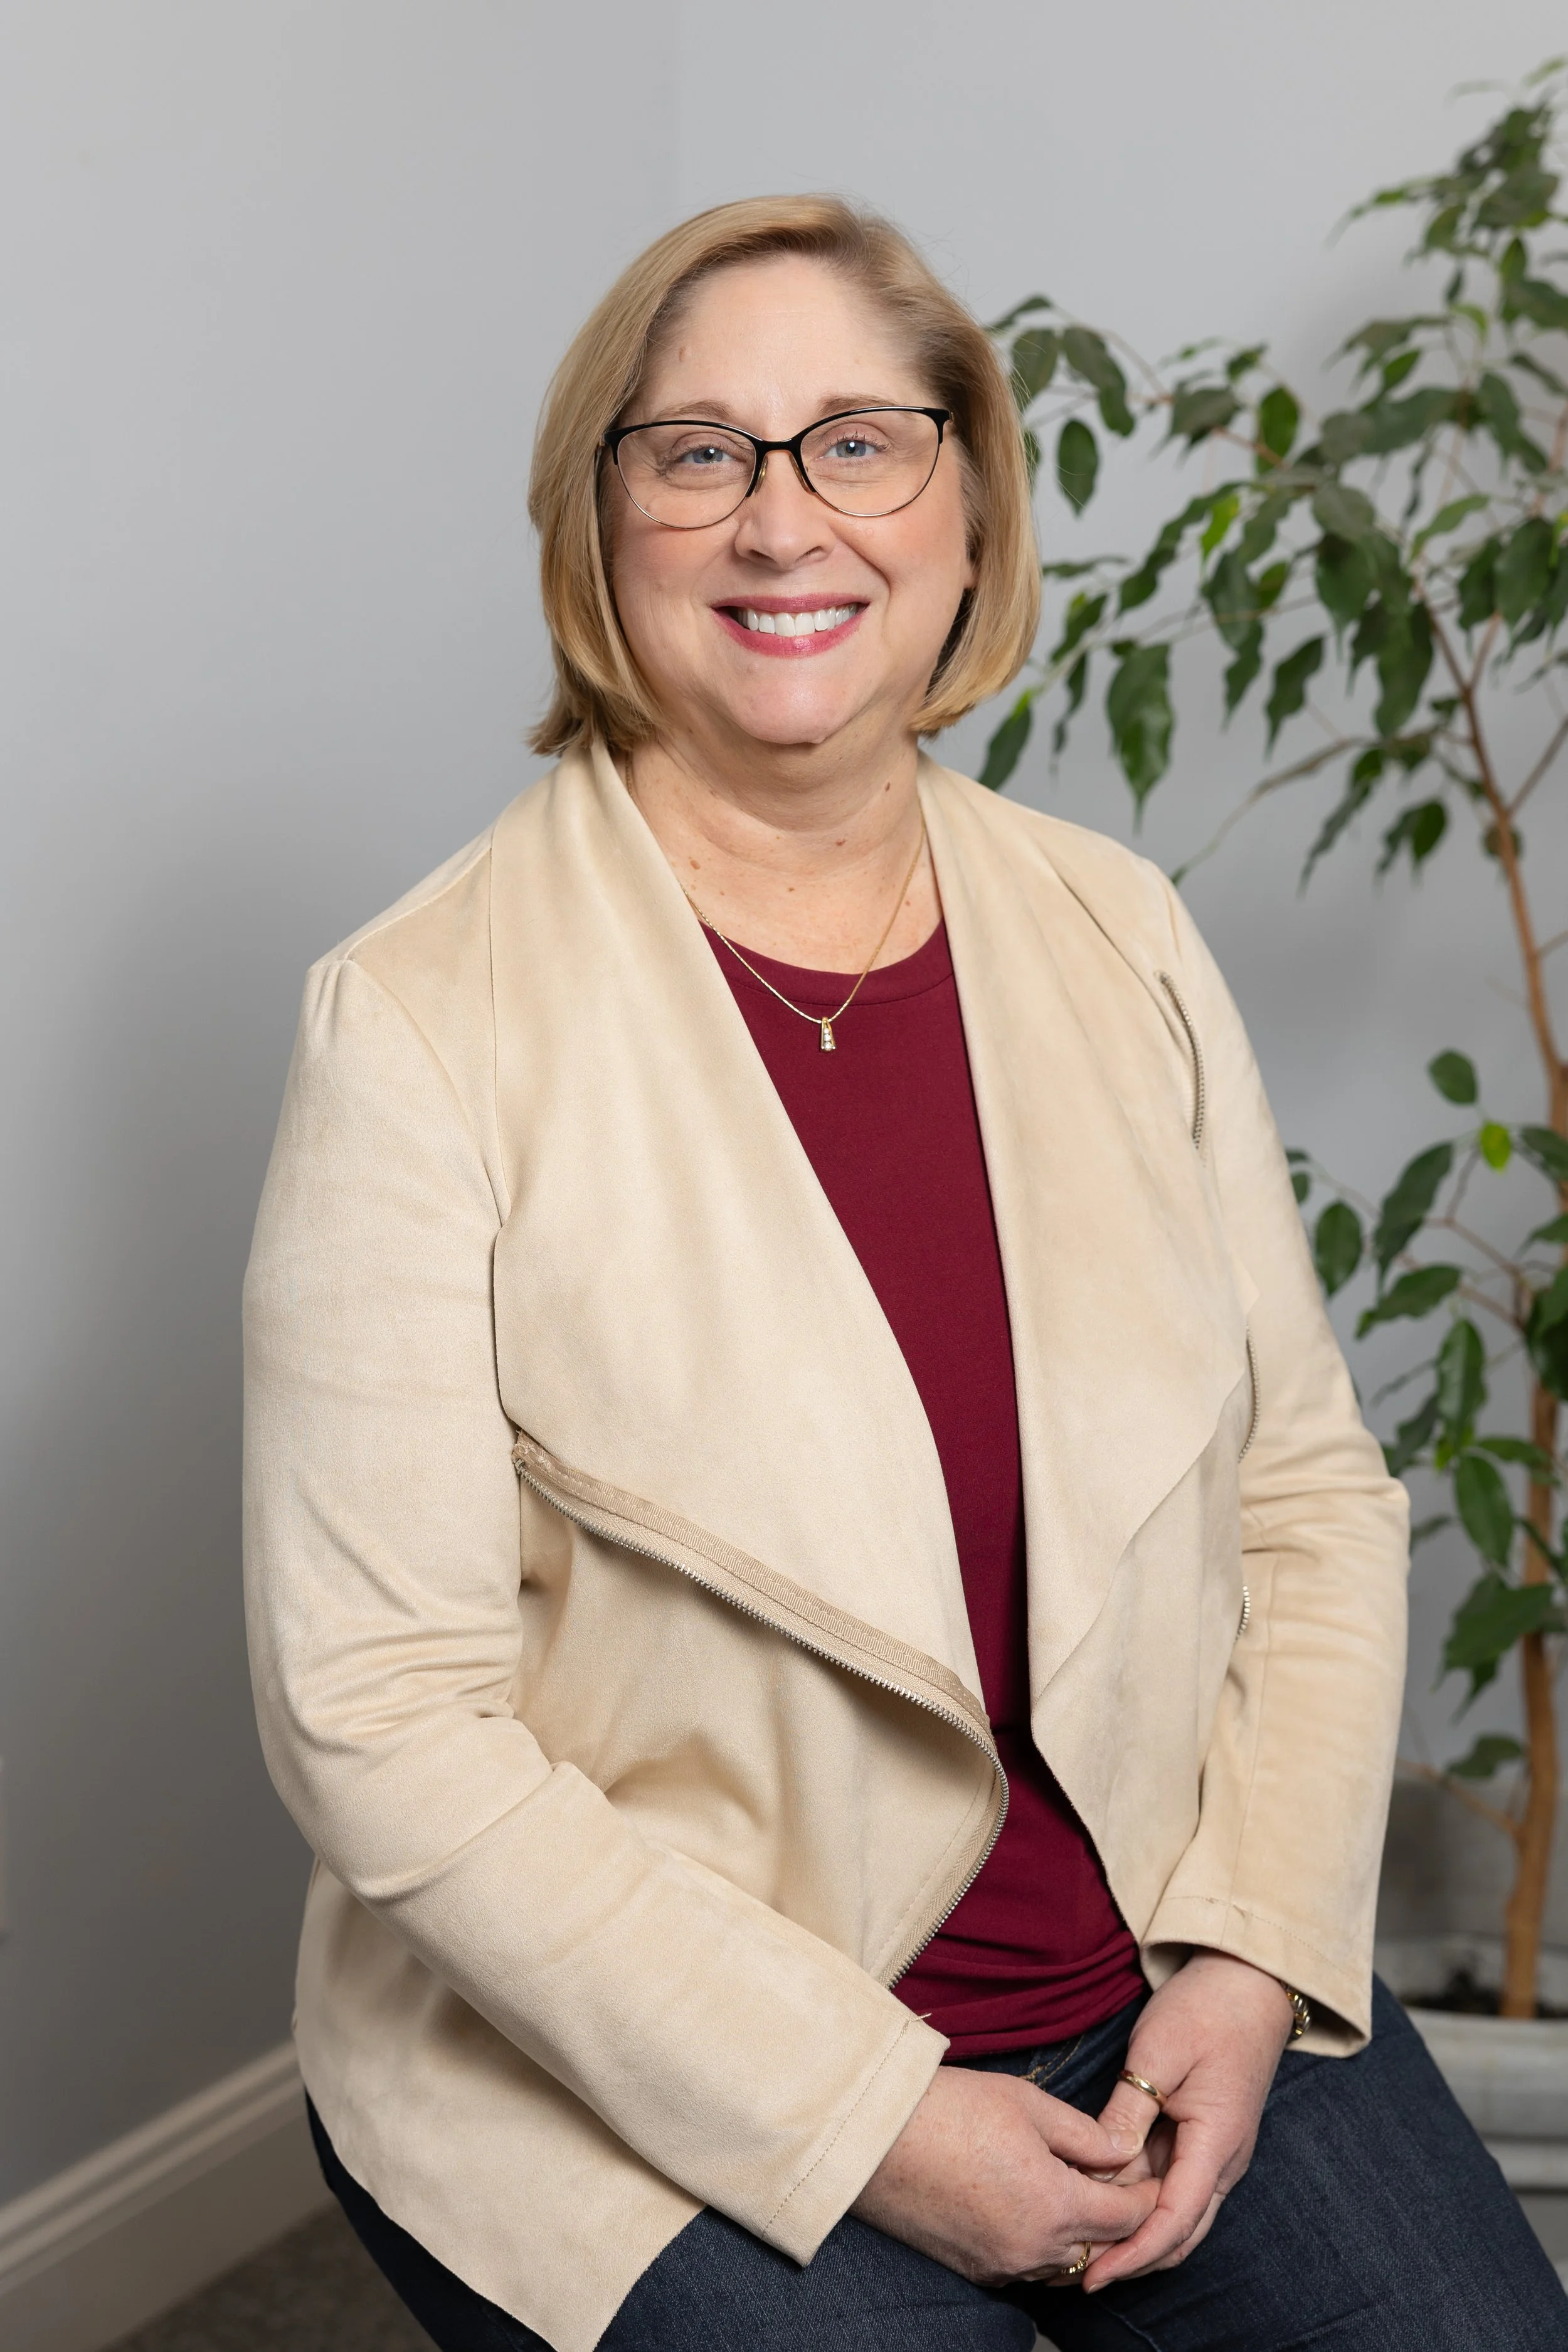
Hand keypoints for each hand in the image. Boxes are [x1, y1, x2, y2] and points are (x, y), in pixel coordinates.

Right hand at [851, 2062, 1160, 2284]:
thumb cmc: (948, 2109)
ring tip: (1077, 2190)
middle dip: (1118, 2217)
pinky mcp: (973, 2270)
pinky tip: (1033, 2206)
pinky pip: (1028, 2266)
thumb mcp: (1028, 2104)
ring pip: (1066, 2263)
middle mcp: (1033, 2249)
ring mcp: (1000, 2266)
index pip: (1129, 2216)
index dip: (1147, 2193)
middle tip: (1120, 2179)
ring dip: (1081, 2235)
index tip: (1151, 2171)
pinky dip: (1043, 2243)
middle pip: (1103, 2247)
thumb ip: (1086, 2135)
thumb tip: (1123, 2152)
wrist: (872, 2137)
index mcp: (1055, 2207)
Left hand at [1080, 1950, 1293, 2289]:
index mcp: (1218, 2143)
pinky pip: (1174, 2188)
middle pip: (1180, 2232)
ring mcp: (1215, 2153)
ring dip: (1137, 2234)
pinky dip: (1142, 2205)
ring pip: (1178, 2215)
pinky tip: (1105, 2201)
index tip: (1094, 2275)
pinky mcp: (1203, 2141)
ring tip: (1086, 2246)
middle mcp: (1222, 2161)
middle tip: (1078, 2273)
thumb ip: (1130, 2110)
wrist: (1247, 1984)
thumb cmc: (1205, 2010)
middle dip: (1132, 2257)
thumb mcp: (1159, 2052)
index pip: (1175, 2219)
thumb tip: (1102, 2163)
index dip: (1133, 2252)